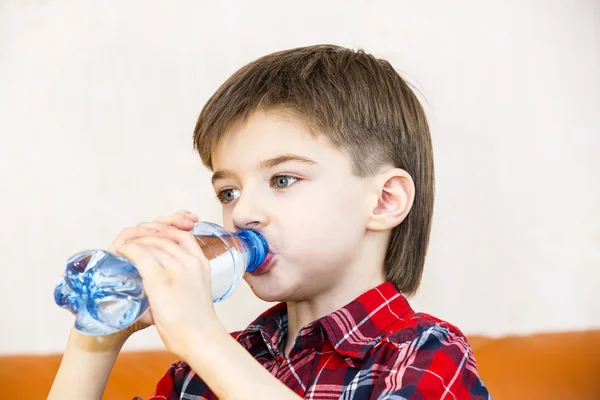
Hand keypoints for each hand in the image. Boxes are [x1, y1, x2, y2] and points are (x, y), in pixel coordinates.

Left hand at [114, 224, 222, 358]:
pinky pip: (139, 254)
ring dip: (136, 241)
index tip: (154, 234)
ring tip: (125, 246)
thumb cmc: (197, 321)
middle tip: (134, 240)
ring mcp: (175, 268)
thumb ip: (187, 279)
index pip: (183, 235)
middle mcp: (189, 260)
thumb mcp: (197, 291)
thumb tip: (172, 279)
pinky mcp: (159, 278)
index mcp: (202, 263)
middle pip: (165, 236)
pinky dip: (128, 250)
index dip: (167, 230)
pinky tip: (120, 252)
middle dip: (148, 234)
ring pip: (151, 242)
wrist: (199, 337)